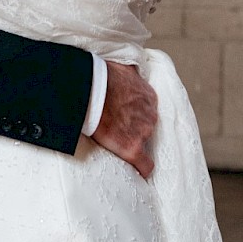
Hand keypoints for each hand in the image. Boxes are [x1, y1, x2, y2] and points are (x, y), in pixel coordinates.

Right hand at [92, 61, 157, 177]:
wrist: (91, 90)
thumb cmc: (101, 77)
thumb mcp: (122, 68)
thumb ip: (130, 73)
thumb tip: (129, 70)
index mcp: (148, 96)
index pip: (148, 111)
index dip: (137, 117)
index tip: (128, 120)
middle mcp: (151, 114)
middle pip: (147, 127)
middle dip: (135, 129)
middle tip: (118, 130)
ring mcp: (143, 132)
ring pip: (144, 143)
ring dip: (133, 144)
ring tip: (117, 144)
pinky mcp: (132, 148)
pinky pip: (145, 165)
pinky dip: (142, 169)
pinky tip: (139, 173)